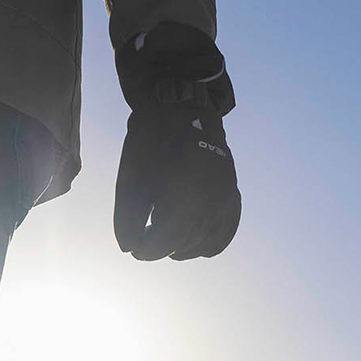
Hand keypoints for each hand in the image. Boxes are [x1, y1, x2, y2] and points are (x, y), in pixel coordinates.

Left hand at [113, 24, 239, 259]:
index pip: (163, 243)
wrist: (185, 109)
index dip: (145, 251)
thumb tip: (129, 248)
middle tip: (146, 239)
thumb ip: (127, 217)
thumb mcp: (130, 177)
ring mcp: (226, 201)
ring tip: (167, 238)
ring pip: (204, 243)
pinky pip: (225, 233)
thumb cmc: (152, 141)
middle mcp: (210, 204)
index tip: (134, 249)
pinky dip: (209, 243)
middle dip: (162, 248)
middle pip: (183, 246)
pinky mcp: (233, 196)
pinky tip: (195, 241)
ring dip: (184, 247)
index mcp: (183, 199)